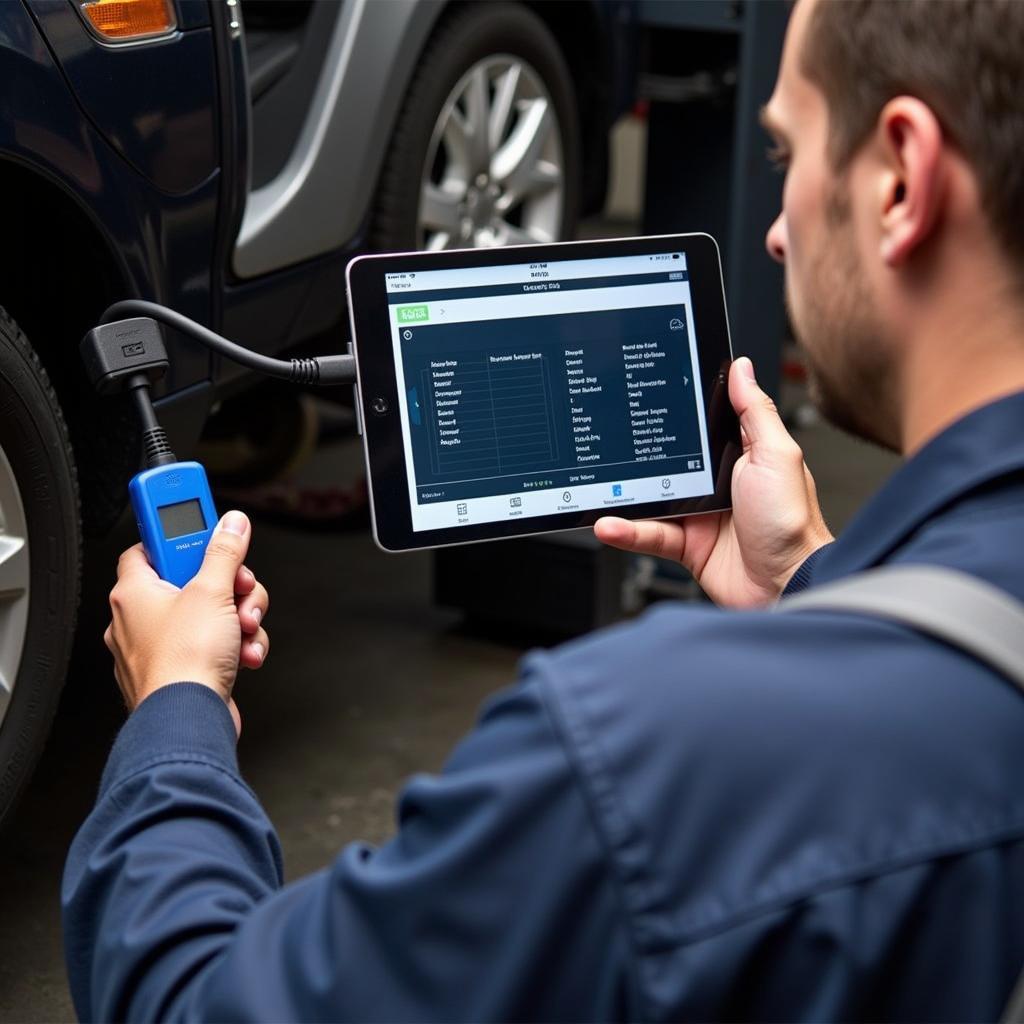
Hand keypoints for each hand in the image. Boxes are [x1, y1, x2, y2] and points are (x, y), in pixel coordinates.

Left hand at [104, 511, 269, 733]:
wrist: (189, 721)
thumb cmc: (183, 663)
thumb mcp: (213, 591)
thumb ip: (225, 553)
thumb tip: (231, 525)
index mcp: (134, 591)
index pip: (149, 544)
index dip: (177, 530)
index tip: (197, 515)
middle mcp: (141, 618)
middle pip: (192, 578)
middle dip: (228, 583)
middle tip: (238, 584)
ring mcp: (162, 646)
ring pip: (210, 612)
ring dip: (238, 616)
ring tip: (243, 626)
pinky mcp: (184, 669)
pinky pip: (215, 643)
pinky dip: (234, 644)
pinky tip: (243, 652)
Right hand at [595, 357, 832, 607]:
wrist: (787, 584)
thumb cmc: (791, 522)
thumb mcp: (776, 455)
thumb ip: (755, 412)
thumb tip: (741, 369)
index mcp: (738, 456)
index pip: (697, 427)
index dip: (673, 413)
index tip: (643, 398)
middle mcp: (715, 483)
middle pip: (665, 462)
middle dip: (635, 455)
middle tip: (608, 445)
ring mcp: (698, 515)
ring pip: (650, 499)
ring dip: (623, 496)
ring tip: (600, 491)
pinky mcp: (685, 545)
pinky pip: (648, 534)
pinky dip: (627, 530)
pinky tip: (611, 524)